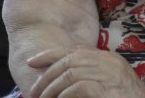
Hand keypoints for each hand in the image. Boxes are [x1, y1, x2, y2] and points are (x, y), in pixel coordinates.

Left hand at [27, 47, 144, 97]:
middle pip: (69, 60)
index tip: (32, 62)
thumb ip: (94, 76)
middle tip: (33, 92)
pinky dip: (63, 96)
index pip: (76, 51)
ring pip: (69, 73)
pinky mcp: (104, 89)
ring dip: (51, 89)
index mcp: (110, 60)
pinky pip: (76, 87)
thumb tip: (66, 75)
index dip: (50, 55)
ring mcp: (109, 75)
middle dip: (47, 76)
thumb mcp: (111, 83)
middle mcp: (109, 63)